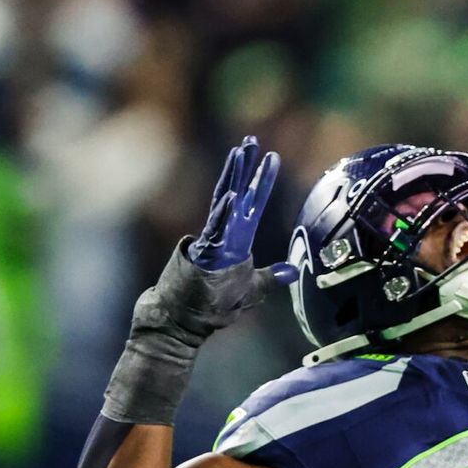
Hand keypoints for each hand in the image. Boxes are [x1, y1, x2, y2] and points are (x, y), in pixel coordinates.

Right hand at [133, 137, 290, 349]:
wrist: (176, 325)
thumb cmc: (208, 309)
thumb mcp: (249, 292)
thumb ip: (269, 278)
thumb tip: (290, 269)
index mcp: (235, 243)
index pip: (252, 206)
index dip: (262, 182)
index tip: (272, 157)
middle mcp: (223, 238)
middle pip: (238, 195)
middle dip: (246, 169)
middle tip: (253, 141)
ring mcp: (210, 244)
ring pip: (225, 204)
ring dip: (235, 178)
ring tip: (241, 153)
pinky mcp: (201, 256)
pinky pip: (216, 232)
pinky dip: (225, 214)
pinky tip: (234, 196)